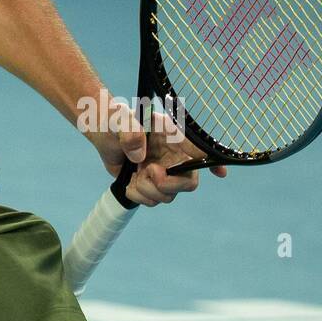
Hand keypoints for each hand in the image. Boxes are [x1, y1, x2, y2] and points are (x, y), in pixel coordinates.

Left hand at [86, 97, 227, 207]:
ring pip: (168, 196)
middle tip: (149, 172)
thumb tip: (141, 157)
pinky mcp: (149, 184)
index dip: (213, 163)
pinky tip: (130, 182)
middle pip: (188, 183)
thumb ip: (129, 133)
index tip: (220, 173)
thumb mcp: (119, 120)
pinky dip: (139, 196)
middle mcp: (173, 157)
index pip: (199, 152)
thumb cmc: (114, 119)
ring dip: (148, 191)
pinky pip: (152, 201)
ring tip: (135, 175)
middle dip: (168, 185)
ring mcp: (163, 172)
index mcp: (173, 137)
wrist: (101, 132)